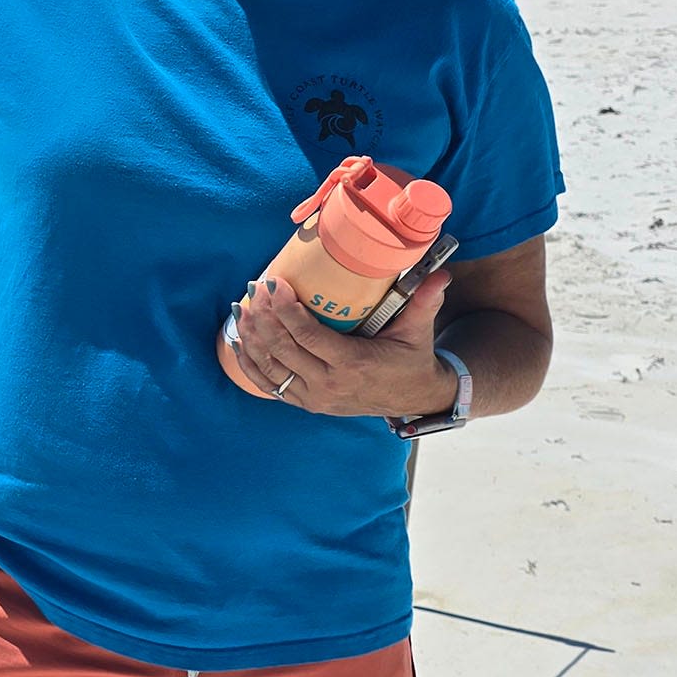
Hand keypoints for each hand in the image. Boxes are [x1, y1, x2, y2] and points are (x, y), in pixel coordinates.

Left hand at [230, 269, 457, 418]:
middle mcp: (329, 385)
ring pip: (271, 367)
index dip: (285, 309)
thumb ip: (425, 301)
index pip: (308, 336)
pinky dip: (249, 363)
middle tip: (254, 288)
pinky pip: (269, 385)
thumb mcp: (419, 330)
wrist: (413, 398)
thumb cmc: (412, 357)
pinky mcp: (306, 403)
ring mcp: (314, 398)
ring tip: (242, 307)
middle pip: (283, 349)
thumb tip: (439, 273)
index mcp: (353, 365)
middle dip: (263, 317)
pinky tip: (237, 340)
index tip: (273, 283)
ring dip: (251, 337)